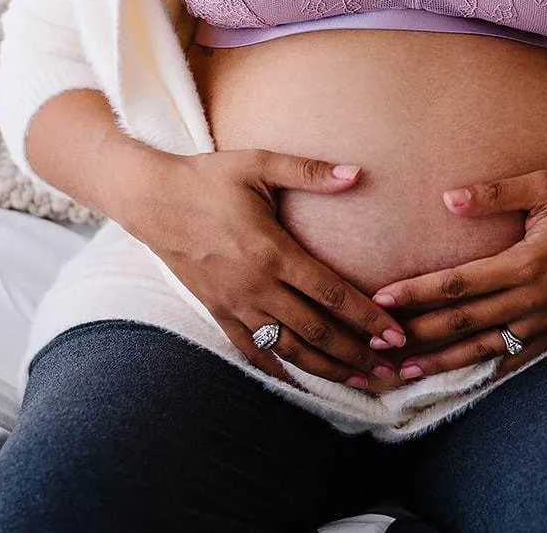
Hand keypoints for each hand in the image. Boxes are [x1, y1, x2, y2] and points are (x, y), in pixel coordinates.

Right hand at [123, 148, 408, 391]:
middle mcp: (256, 285)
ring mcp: (235, 304)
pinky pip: (252, 351)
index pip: (331, 293)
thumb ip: (309, 171)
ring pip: (288, 349)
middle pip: (316, 331)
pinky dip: (280, 370)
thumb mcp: (258, 163)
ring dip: (326, 369)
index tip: (395, 333)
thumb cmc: (208, 178)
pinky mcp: (217, 312)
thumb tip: (357, 173)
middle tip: (390, 368)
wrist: (151, 199)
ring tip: (359, 381)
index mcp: (272, 251)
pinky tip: (303, 382)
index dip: (367, 317)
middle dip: (356, 353)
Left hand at [369, 169, 546, 384]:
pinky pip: (516, 357)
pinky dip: (485, 370)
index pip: (460, 284)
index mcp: (528, 262)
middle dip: (418, 335)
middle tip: (376, 345)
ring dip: (443, 362)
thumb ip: (496, 193)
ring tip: (404, 375)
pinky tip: (458, 382)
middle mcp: (536, 298)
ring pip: (486, 348)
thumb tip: (448, 199)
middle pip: (465, 323)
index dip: (418, 292)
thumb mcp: (546, 184)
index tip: (383, 299)